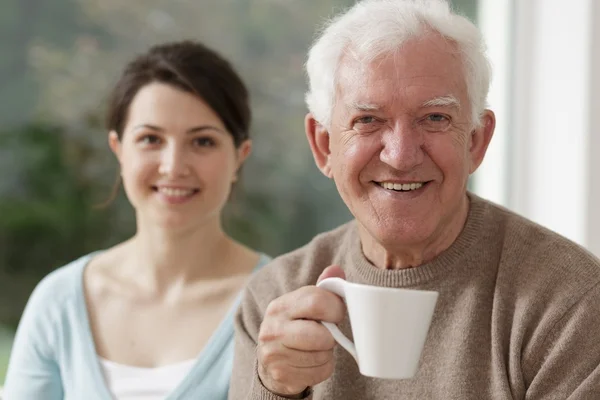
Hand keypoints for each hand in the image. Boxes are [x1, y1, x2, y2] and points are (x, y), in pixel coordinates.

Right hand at [257, 265, 345, 396]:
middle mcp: (273, 328)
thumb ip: (322, 289)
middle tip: (327, 335)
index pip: (316, 301)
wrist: (271, 361)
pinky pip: (320, 372)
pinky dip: (323, 368)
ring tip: (316, 348)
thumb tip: (336, 270)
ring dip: (327, 353)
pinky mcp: (280, 373)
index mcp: (280, 306)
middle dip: (331, 336)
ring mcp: (274, 353)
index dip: (336, 308)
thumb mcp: (304, 305)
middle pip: (321, 335)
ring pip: (322, 355)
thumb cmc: (296, 327)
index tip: (337, 314)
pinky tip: (311, 362)